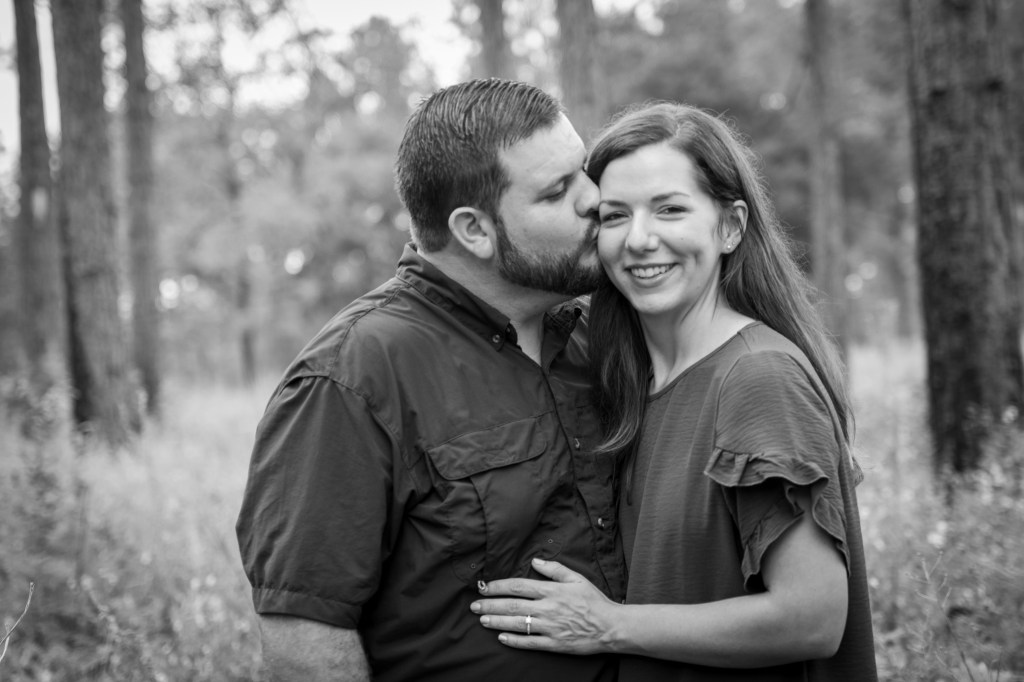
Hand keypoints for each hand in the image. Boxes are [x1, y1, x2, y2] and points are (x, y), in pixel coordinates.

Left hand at [470, 557, 618, 654]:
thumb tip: (535, 560)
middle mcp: (547, 608)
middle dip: (490, 605)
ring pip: (516, 624)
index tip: (485, 587)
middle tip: (474, 605)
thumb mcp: (577, 578)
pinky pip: (529, 642)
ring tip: (482, 619)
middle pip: (512, 605)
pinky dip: (513, 640)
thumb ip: (555, 569)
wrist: (611, 627)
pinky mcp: (553, 643)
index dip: (499, 586)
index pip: (518, 586)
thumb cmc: (594, 601)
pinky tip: (501, 637)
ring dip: (496, 621)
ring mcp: (549, 627)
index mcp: (551, 590)